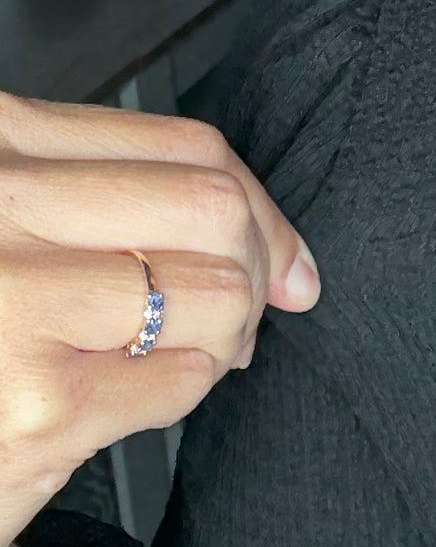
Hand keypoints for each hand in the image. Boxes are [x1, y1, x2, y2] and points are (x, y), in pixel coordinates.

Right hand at [0, 89, 321, 545]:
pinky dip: (177, 393)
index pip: (188, 147)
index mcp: (0, 143)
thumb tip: (294, 269)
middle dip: (252, 274)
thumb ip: (141, 214)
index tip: (281, 264)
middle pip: (214, 208)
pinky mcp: (41, 402)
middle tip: (229, 323)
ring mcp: (14, 300)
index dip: (259, 210)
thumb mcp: (27, 231)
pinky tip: (120, 398)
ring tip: (163, 360)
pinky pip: (185, 377)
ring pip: (219, 292)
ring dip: (220, 340)